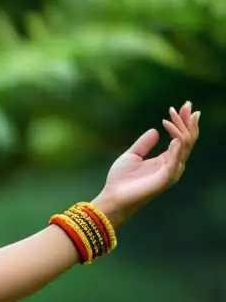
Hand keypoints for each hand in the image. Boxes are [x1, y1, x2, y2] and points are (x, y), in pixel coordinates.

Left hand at [95, 102, 199, 226]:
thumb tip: (155, 130)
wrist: (113, 197)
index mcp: (165, 160)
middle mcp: (172, 165)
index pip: (181, 138)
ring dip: (181, 128)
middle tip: (188, 104)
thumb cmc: (121, 180)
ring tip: (174, 114)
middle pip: (188, 140)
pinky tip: (173, 132)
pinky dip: (176, 143)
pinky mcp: (165, 177)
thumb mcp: (132, 155)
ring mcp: (171, 171)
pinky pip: (176, 158)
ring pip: (185, 145)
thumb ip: (144, 144)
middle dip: (189, 121)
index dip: (183, 122)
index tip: (182, 106)